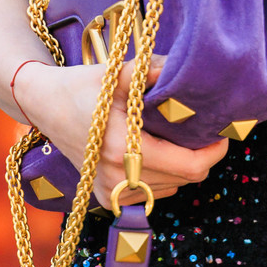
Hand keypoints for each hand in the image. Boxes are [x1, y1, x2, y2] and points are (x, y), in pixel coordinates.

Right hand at [15, 58, 228, 207]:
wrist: (44, 105)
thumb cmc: (83, 86)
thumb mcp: (118, 73)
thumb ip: (155, 70)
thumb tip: (190, 68)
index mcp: (122, 148)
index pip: (189, 166)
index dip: (214, 152)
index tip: (222, 133)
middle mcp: (116, 177)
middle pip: (186, 179)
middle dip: (201, 156)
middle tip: (202, 131)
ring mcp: (109, 192)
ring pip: (172, 188)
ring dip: (181, 167)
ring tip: (175, 139)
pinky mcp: (106, 198)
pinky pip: (153, 193)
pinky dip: (163, 176)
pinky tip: (154, 152)